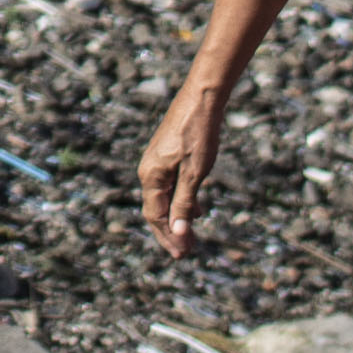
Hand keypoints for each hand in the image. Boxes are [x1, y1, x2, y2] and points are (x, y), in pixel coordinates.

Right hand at [136, 80, 224, 259]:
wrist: (202, 97)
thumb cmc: (198, 134)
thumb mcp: (195, 173)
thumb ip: (185, 204)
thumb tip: (179, 235)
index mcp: (151, 176)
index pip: (156, 217)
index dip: (169, 238)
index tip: (183, 256)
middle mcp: (149, 170)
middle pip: (157, 210)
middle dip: (172, 233)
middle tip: (187, 253)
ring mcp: (157, 161)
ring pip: (165, 198)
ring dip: (178, 218)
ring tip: (193, 236)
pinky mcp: (168, 154)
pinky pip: (170, 185)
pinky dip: (182, 201)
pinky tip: (197, 209)